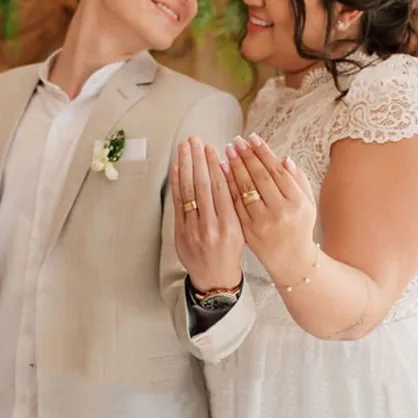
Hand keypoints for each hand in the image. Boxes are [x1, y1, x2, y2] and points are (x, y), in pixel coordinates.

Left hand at [171, 136, 243, 291]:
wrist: (215, 278)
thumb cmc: (232, 251)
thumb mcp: (241, 228)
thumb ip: (234, 202)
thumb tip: (225, 170)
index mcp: (231, 224)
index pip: (220, 188)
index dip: (213, 165)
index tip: (210, 147)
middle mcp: (212, 226)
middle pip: (202, 186)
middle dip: (197, 159)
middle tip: (194, 140)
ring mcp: (193, 230)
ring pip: (188, 192)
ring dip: (185, 166)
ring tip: (184, 147)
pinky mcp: (180, 233)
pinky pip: (178, 204)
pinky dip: (176, 184)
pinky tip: (177, 168)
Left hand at [224, 134, 317, 282]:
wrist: (291, 260)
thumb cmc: (300, 227)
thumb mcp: (307, 203)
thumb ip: (298, 180)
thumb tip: (284, 159)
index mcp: (296, 202)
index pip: (276, 171)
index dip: (263, 153)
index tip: (252, 138)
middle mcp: (279, 211)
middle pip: (259, 177)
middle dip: (246, 156)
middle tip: (235, 141)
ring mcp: (262, 222)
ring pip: (244, 189)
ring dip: (234, 168)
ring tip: (227, 151)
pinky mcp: (247, 231)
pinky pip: (234, 204)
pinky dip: (227, 186)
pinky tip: (220, 172)